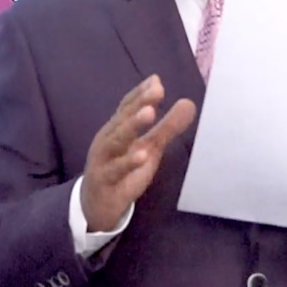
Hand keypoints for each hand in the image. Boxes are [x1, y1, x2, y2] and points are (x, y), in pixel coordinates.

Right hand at [80, 75, 196, 231]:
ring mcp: (104, 159)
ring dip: (132, 125)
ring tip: (149, 113)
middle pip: (122, 118)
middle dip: (139, 103)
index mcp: (116, 129)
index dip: (141, 93)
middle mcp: (107, 140)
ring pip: (117, 140)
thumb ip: (167, 127)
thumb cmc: (124, 171)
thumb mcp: (149, 148)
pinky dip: (128, 162)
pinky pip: (116, 170)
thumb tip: (189, 102)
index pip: (126, 106)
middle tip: (157, 90)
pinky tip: (142, 155)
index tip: (156, 81)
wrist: (96, 205)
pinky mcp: (105, 180)